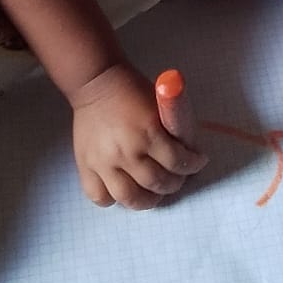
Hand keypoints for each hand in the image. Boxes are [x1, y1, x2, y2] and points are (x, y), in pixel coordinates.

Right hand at [70, 64, 207, 208]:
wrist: (97, 82)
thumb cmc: (133, 90)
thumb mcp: (160, 103)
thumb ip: (173, 128)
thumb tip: (190, 152)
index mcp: (149, 132)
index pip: (178, 162)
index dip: (193, 165)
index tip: (197, 163)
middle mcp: (126, 152)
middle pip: (157, 183)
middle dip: (174, 183)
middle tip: (176, 179)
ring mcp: (104, 163)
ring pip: (130, 197)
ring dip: (148, 200)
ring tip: (153, 194)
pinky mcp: (86, 167)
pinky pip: (100, 197)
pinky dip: (112, 199)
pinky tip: (123, 190)